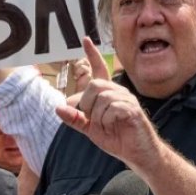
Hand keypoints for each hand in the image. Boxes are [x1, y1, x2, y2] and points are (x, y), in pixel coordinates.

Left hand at [56, 38, 161, 171]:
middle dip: (87, 104)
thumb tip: (58, 107)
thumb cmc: (117, 139)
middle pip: (94, 85)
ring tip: (105, 127)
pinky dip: (107, 121)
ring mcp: (127, 99)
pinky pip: (112, 108)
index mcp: (108, 94)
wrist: (138, 154)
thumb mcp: (91, 130)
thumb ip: (75, 119)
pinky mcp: (133, 109)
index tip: (85, 39)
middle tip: (92, 119)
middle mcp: (118, 92)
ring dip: (97, 117)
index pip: (99, 69)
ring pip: (102, 98)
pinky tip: (114, 127)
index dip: (92, 54)